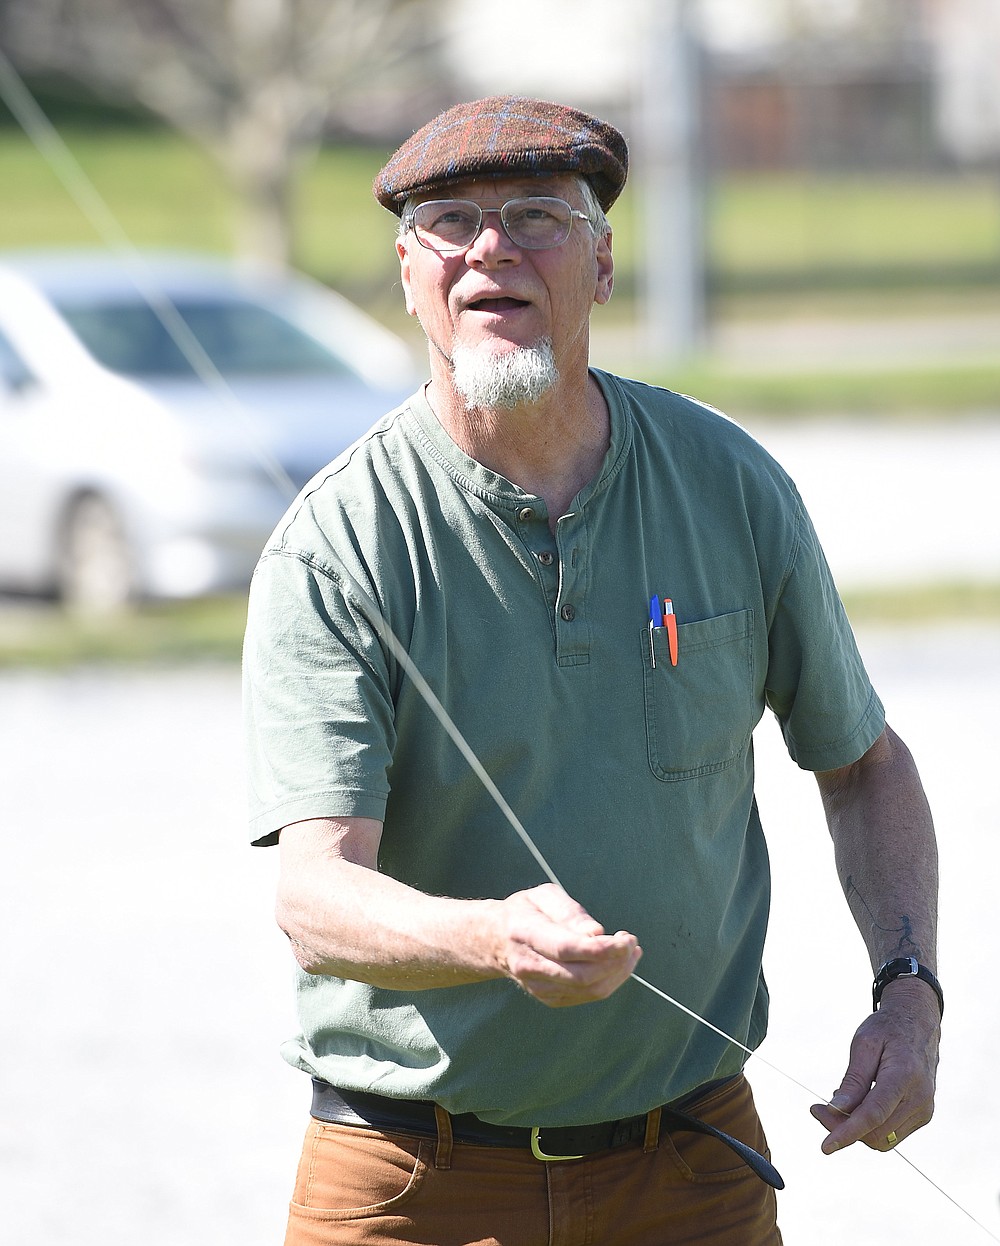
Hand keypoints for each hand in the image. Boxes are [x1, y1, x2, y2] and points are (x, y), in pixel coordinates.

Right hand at [495, 883, 641, 1007]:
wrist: (494, 940)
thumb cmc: (525, 911)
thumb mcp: (543, 896)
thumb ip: (569, 912)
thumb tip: (597, 933)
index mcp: (525, 933)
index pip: (567, 949)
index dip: (601, 948)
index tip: (627, 939)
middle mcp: (529, 966)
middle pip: (583, 975)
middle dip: (616, 961)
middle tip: (631, 941)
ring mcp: (538, 987)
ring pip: (590, 989)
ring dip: (619, 972)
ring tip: (631, 951)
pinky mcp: (550, 998)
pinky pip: (588, 995)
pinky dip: (611, 980)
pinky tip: (619, 962)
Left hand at [810, 978, 940, 1153]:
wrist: (919, 1024)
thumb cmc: (887, 1029)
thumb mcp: (864, 1043)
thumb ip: (853, 1079)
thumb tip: (836, 1110)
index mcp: (905, 1075)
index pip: (873, 1115)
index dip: (847, 1132)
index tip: (825, 1146)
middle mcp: (920, 1098)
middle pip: (875, 1132)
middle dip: (842, 1127)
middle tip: (818, 1108)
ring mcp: (924, 1110)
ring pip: (882, 1139)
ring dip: (855, 1130)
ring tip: (838, 1103)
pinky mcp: (923, 1116)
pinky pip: (890, 1134)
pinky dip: (869, 1127)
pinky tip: (857, 1105)